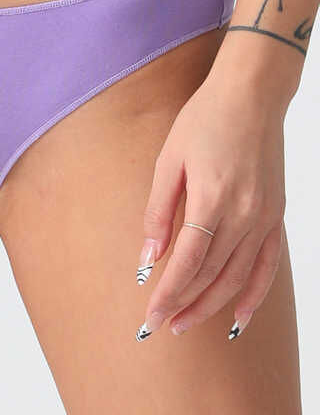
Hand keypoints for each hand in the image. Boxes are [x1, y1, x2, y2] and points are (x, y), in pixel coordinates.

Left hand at [134, 63, 286, 341]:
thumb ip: (159, 212)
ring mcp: (265, 218)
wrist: (251, 96)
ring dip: (212, 306)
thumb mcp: (169, 161)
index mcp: (212, 200)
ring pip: (238, 277)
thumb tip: (147, 257)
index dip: (168, 293)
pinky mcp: (275, 215)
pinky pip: (267, 265)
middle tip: (160, 325)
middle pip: (212, 276)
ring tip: (187, 324)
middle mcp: (244, 216)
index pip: (188, 264)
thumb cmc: (203, 121)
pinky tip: (238, 316)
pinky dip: (253, 295)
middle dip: (184, 305)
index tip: (150, 316)